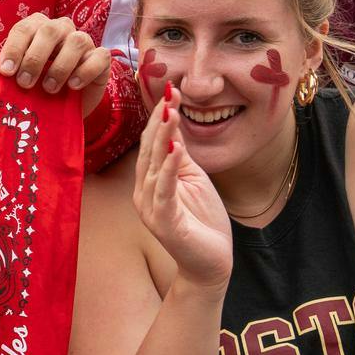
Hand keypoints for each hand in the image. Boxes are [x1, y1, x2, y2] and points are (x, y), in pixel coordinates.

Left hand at [0, 14, 111, 115]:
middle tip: (25, 83)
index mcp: (37, 28)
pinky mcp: (101, 59)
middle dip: (34, 58)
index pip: (24, 29)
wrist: (64, 108)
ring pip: (76, 41)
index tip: (5, 72)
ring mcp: (83, 42)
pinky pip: (99, 56)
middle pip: (49, 31)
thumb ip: (9, 72)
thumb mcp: (20, 79)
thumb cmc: (36, 89)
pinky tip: (73, 86)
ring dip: (60, 66)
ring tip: (49, 89)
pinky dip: (85, 71)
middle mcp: (61, 30)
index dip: (14, 48)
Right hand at [135, 84, 232, 288]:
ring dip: (163, 139)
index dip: (160, 116)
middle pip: (149, 150)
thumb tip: (173, 121)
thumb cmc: (202, 221)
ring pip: (154, 167)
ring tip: (171, 114)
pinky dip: (170, 169)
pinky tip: (178, 150)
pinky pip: (165, 192)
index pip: (152, 142)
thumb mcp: (192, 179)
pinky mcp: (164, 223)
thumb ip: (179, 154)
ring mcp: (150, 208)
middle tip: (171, 94)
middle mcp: (144, 192)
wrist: (210, 263)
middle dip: (160, 121)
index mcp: (149, 181)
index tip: (172, 90)